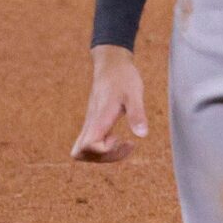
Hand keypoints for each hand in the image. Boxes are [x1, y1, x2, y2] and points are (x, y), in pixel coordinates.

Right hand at [71, 47, 148, 162]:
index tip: (120, 138)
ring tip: (125, 143)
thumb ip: (137, 114)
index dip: (104, 151)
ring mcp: (90, 124)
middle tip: (125, 144)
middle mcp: (91, 123)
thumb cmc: (123, 77)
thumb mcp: (134, 94)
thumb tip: (142, 135)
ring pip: (83, 151)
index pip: (87, 147)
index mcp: (98, 118)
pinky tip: (118, 138)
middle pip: (80, 153)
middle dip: (103, 158)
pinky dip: (103, 148)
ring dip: (104, 155)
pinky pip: (90, 144)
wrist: (112, 64)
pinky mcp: (94, 123)